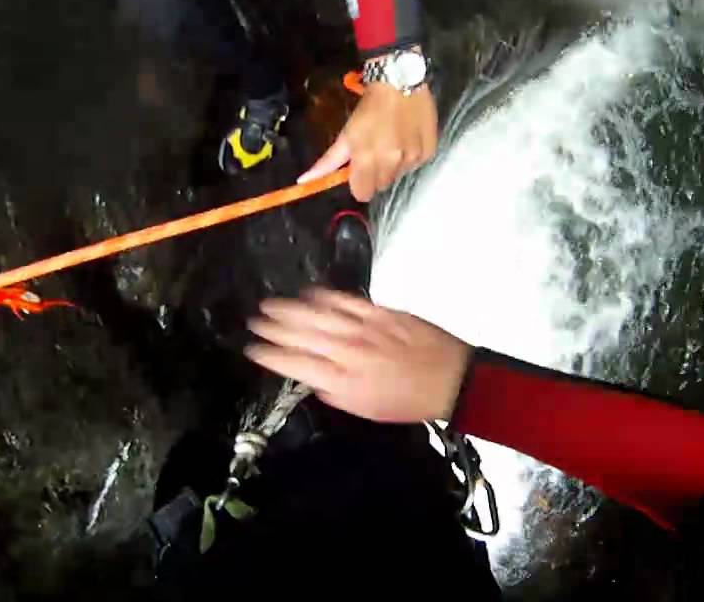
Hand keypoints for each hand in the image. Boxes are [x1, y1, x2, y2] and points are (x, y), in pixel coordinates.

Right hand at [244, 288, 471, 422]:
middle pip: (300, 334)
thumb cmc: (408, 400)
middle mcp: (348, 352)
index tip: (253, 350)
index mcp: (342, 381)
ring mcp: (364, 329)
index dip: (269, 355)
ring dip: (289, 309)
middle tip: (254, 322)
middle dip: (272, 328)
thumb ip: (333, 393)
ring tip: (270, 305)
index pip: (294, 363)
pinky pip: (345, 300)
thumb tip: (311, 379)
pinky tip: (308, 293)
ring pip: (317, 314)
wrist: (450, 379)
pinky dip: (323, 296)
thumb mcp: (365, 409)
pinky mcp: (380, 313)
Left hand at [298, 76, 437, 202]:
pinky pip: (416, 165)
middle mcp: (393, 163)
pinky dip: (410, 157)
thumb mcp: (347, 133)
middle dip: (375, 173)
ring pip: (399, 176)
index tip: (358, 171)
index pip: (363, 193)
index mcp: (368, 159)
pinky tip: (406, 139)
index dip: (359, 183)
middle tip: (375, 150)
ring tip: (391, 141)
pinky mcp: (429, 151)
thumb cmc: (369, 106)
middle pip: (381, 185)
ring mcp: (413, 158)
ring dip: (394, 165)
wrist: (400, 80)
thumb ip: (328, 161)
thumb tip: (304, 180)